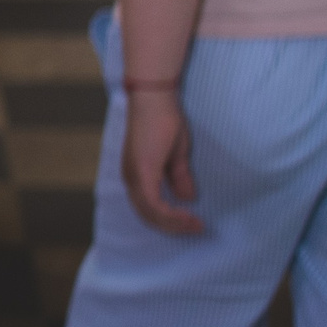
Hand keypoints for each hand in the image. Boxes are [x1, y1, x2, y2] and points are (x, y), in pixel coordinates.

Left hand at [121, 89, 201, 234]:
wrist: (155, 98)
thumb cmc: (164, 120)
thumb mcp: (176, 155)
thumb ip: (178, 177)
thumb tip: (187, 198)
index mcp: (135, 174)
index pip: (147, 208)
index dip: (169, 220)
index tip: (193, 222)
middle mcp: (129, 177)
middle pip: (147, 215)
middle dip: (173, 226)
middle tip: (197, 228)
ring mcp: (133, 174)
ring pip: (149, 213)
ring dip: (173, 223)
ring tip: (196, 224)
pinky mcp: (142, 170)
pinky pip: (153, 203)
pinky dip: (170, 214)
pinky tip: (188, 215)